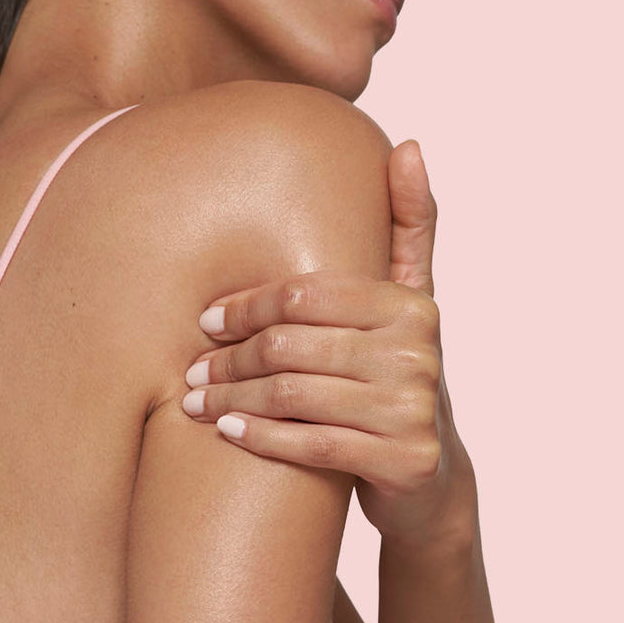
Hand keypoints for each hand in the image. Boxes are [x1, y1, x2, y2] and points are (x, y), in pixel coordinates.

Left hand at [180, 140, 475, 550]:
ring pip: (294, 394)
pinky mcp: (403, 461)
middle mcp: (418, 353)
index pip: (305, 294)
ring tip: (195, 400)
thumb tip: (411, 145)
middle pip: (292, 344)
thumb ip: (409, 224)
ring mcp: (413, 410)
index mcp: (412, 304)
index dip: (247, 306)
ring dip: (232, 398)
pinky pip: (311, 445)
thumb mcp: (413, 298)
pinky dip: (261, 438)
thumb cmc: (400, 371)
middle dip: (230, 357)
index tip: (205, 319)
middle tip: (190, 367)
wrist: (433, 477)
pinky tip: (226, 432)